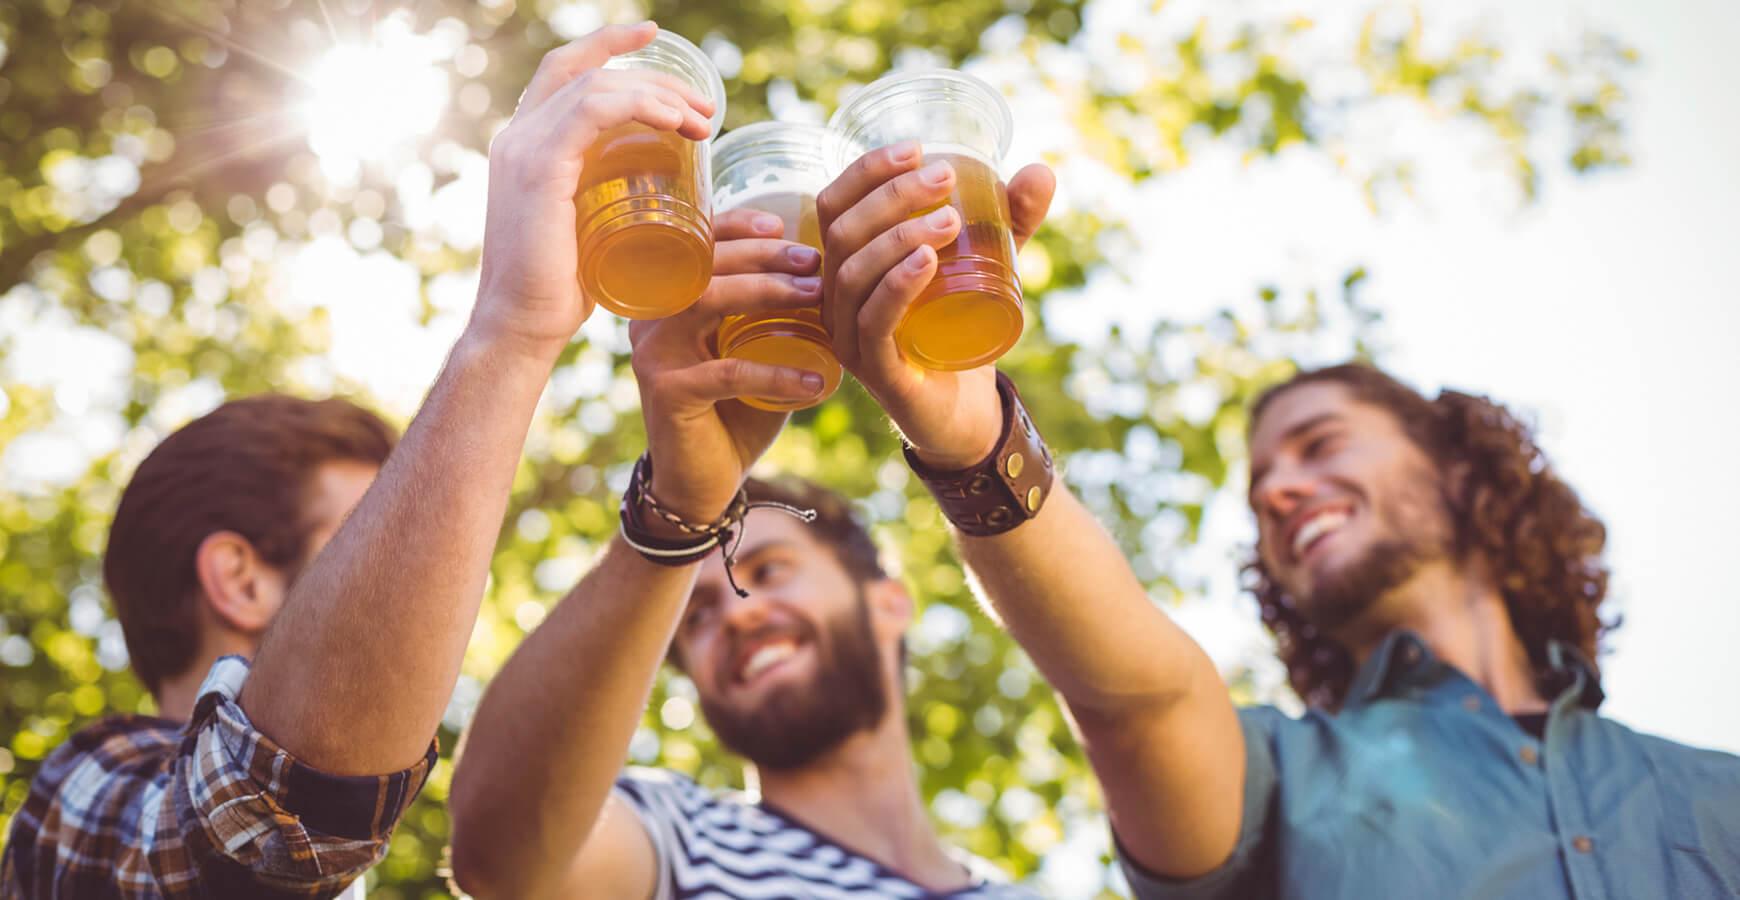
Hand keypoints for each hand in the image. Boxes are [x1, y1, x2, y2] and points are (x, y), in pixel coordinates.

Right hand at [470, 22, 715, 365]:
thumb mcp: (586, 230)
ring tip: (703, 120)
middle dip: (654, 78)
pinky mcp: (539, 168)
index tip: (653, 34)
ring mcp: (523, 149)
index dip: (607, 43)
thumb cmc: (561, 293)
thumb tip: (659, 194)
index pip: (564, 71)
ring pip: (597, 86)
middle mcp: (517, 137)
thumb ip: (606, 201)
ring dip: (659, 93)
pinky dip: (639, 105)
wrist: (522, 328)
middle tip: (705, 107)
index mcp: (524, 145)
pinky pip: (592, 110)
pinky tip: (676, 122)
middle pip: (588, 72)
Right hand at [629, 208, 826, 525]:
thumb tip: (829, 268)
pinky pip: (728, 372)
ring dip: (766, 292)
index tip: (785, 223)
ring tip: (816, 297)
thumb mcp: (753, 351)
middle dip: (763, 254)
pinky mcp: (668, 393)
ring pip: (708, 300)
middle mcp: (651, 318)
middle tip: (814, 260)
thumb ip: (774, 313)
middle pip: (704, 263)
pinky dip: (777, 375)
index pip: (696, 245)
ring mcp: (654, 354)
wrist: (703, 479)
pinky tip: (817, 383)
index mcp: (668, 299)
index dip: (738, 225)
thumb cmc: (736, 409)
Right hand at [817, 143, 1055, 469]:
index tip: (916, 147)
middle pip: (842, 232)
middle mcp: (838, 301)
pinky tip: (927, 261)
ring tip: (950, 219)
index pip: (835, 205)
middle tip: (944, 178)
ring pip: (853, 274)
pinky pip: (873, 322)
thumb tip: (1039, 171)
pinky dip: (897, 285)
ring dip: (899, 236)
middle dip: (892, 196)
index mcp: (849, 266)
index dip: (867, 171)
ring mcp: (851, 338)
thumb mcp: (988, 267)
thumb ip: (1010, 222)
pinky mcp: (877, 371)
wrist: (970, 415)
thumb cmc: (963, 333)